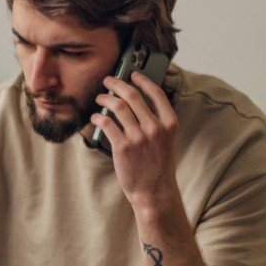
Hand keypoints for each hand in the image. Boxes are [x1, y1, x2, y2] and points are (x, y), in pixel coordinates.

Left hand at [90, 71, 180, 212]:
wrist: (154, 191)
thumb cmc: (158, 166)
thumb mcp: (166, 140)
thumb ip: (156, 122)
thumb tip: (139, 103)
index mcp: (169, 123)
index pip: (156, 93)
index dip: (143, 80)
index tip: (133, 74)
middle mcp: (155, 128)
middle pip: (133, 96)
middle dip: (117, 84)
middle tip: (108, 81)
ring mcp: (139, 137)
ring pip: (118, 107)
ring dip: (105, 98)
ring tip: (100, 98)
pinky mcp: (123, 147)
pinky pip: (107, 123)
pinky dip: (99, 117)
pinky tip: (96, 117)